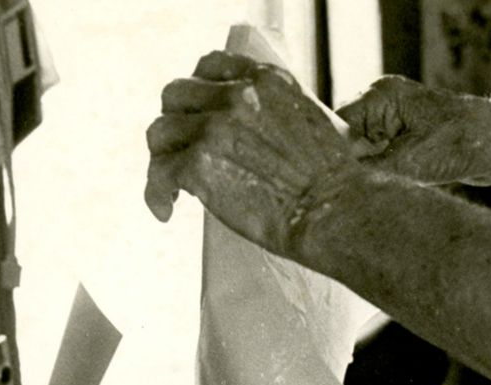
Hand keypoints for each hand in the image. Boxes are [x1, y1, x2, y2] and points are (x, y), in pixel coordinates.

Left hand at [145, 51, 353, 255]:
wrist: (334, 212)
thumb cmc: (334, 184)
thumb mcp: (312, 123)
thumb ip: (277, 115)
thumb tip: (255, 137)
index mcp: (266, 81)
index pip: (210, 67)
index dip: (198, 92)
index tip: (199, 116)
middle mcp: (236, 96)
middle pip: (176, 95)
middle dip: (176, 124)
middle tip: (182, 153)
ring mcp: (214, 129)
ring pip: (160, 132)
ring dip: (162, 158)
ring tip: (171, 186)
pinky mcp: (199, 166)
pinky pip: (158, 173)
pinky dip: (156, 193)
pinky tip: (164, 210)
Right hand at [337, 76, 490, 185]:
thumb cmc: (458, 143)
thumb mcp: (405, 161)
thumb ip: (368, 170)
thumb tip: (340, 183)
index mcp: (381, 97)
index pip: (339, 124)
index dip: (332, 153)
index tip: (330, 180)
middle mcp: (386, 106)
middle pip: (350, 139)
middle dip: (350, 164)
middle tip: (350, 190)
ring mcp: (398, 123)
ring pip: (366, 153)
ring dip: (368, 173)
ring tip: (371, 191)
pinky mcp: (409, 140)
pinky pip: (384, 159)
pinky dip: (382, 175)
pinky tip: (386, 189)